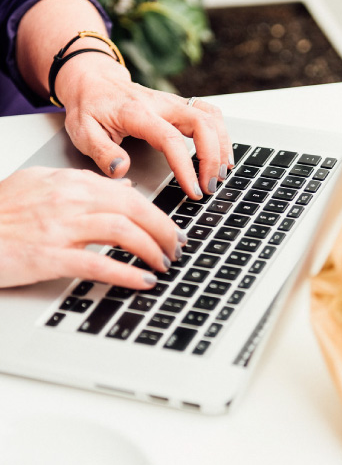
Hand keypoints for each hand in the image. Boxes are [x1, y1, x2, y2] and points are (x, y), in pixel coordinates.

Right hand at [0, 166, 184, 288]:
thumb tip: (124, 187)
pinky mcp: (48, 257)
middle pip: (133, 209)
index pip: (128, 194)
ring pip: (122, 231)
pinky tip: (142, 281)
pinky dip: (126, 272)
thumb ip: (83, 184)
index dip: (157, 212)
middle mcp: (68, 200)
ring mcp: (59, 228)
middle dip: (163, 230)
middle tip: (177, 248)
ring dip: (151, 250)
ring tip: (164, 265)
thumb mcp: (40, 184)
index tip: (172, 228)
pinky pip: (97, 262)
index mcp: (69, 183)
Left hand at [60, 55, 232, 197]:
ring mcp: (174, 103)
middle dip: (213, 157)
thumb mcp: (82, 131)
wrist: (93, 80)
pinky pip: (210, 114)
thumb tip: (121, 170)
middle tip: (210, 186)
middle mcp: (162, 105)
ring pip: (212, 117)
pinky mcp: (180, 106)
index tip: (193, 190)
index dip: (186, 167)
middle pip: (202, 124)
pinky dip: (222, 133)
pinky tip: (222, 154)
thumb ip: (102, 151)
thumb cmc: (89, 107)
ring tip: (222, 173)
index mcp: (138, 112)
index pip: (171, 140)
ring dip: (222, 146)